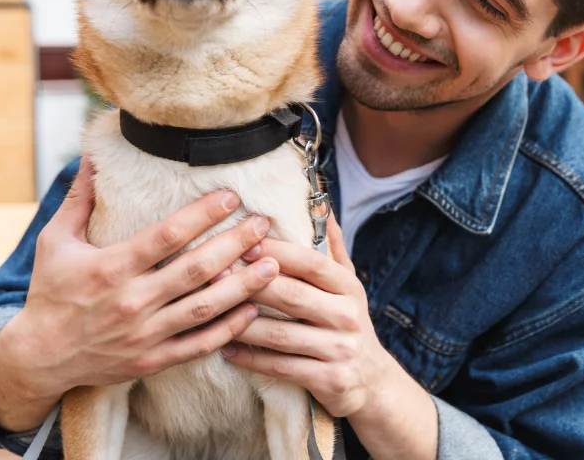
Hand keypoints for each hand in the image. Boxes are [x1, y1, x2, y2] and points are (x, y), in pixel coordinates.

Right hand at [0, 159, 280, 429]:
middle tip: (263, 224)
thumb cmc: (50, 293)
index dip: (202, 214)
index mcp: (110, 267)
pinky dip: (229, 329)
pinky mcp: (152, 360)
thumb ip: (79, 198)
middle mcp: (132, 301)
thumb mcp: (54, 241)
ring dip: (244, 286)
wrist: (38, 358)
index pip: (166, 235)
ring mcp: (144, 334)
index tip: (231, 196)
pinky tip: (253, 310)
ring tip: (274, 265)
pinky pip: (199, 345)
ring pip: (205, 308)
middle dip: (235, 244)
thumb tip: (91, 155)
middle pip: (195, 269)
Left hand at [220, 212, 392, 417]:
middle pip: (292, 296)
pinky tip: (226, 348)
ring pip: (281, 334)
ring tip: (211, 311)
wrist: (372, 380)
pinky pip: (281, 367)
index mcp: (348, 287)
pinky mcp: (329, 380)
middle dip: (251, 284)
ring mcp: (339, 349)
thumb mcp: (347, 284)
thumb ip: (332, 246)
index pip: (312, 263)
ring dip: (242, 323)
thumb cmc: (347, 321)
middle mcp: (347, 316)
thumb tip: (321, 203)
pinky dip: (251, 358)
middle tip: (214, 274)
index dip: (278, 252)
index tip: (245, 242)